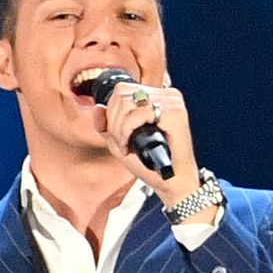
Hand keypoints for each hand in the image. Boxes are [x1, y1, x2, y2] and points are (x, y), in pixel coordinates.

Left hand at [101, 82, 203, 205]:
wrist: (172, 183)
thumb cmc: (153, 165)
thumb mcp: (121, 143)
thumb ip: (107, 126)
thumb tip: (97, 108)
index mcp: (158, 97)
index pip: (122, 89)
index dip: (111, 113)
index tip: (119, 136)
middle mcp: (167, 95)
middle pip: (121, 93)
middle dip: (113, 121)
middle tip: (122, 142)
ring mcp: (172, 102)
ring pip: (127, 102)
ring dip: (119, 128)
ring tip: (126, 145)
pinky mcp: (176, 113)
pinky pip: (139, 113)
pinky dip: (128, 130)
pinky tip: (131, 145)